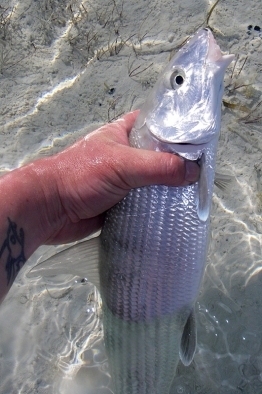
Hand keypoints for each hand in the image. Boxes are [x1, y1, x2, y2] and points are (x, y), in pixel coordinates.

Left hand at [29, 111, 199, 244]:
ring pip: (154, 181)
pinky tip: (173, 211)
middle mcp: (126, 154)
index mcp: (124, 133)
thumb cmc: (79, 175)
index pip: (157, 124)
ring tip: (192, 195)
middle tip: (201, 174)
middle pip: (159, 156)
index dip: (178, 130)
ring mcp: (124, 179)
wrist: (51, 210)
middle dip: (177, 165)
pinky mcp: (122, 201)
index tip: (200, 142)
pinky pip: (146, 202)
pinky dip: (157, 206)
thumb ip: (158, 167)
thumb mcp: (122, 164)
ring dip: (168, 189)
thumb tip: (192, 172)